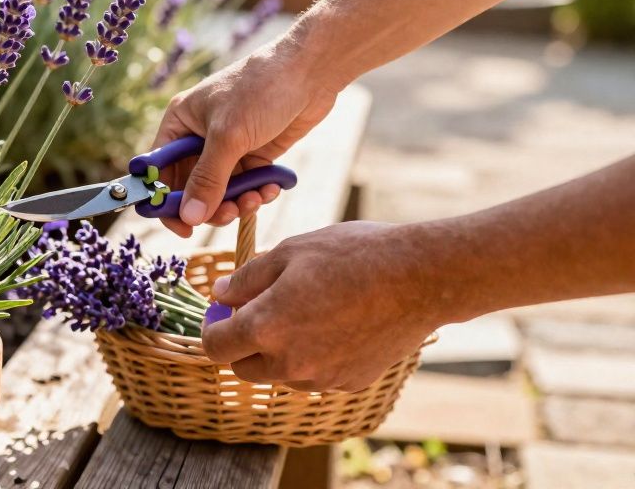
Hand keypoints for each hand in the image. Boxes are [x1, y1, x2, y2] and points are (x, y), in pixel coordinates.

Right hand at [152, 38, 337, 235]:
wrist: (310, 70)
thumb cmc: (260, 89)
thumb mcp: (229, 136)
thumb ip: (208, 179)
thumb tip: (189, 217)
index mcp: (180, 123)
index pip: (159, 171)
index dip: (165, 201)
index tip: (183, 227)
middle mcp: (199, 136)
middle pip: (191, 187)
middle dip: (210, 205)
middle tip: (230, 213)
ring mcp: (228, 147)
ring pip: (222, 191)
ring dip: (237, 202)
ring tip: (256, 198)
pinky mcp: (254, 153)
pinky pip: (247, 185)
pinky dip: (258, 192)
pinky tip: (272, 187)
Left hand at [200, 221, 439, 391]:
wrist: (421, 277)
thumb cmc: (353, 255)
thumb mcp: (290, 252)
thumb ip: (246, 279)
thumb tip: (219, 296)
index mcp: (267, 327)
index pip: (216, 348)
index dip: (213, 329)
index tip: (222, 313)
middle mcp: (290, 362)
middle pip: (244, 368)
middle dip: (244, 344)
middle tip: (262, 310)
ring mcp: (322, 378)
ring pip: (280, 374)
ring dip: (280, 352)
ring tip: (307, 311)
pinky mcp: (350, 382)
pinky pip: (316, 376)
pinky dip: (314, 357)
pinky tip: (337, 324)